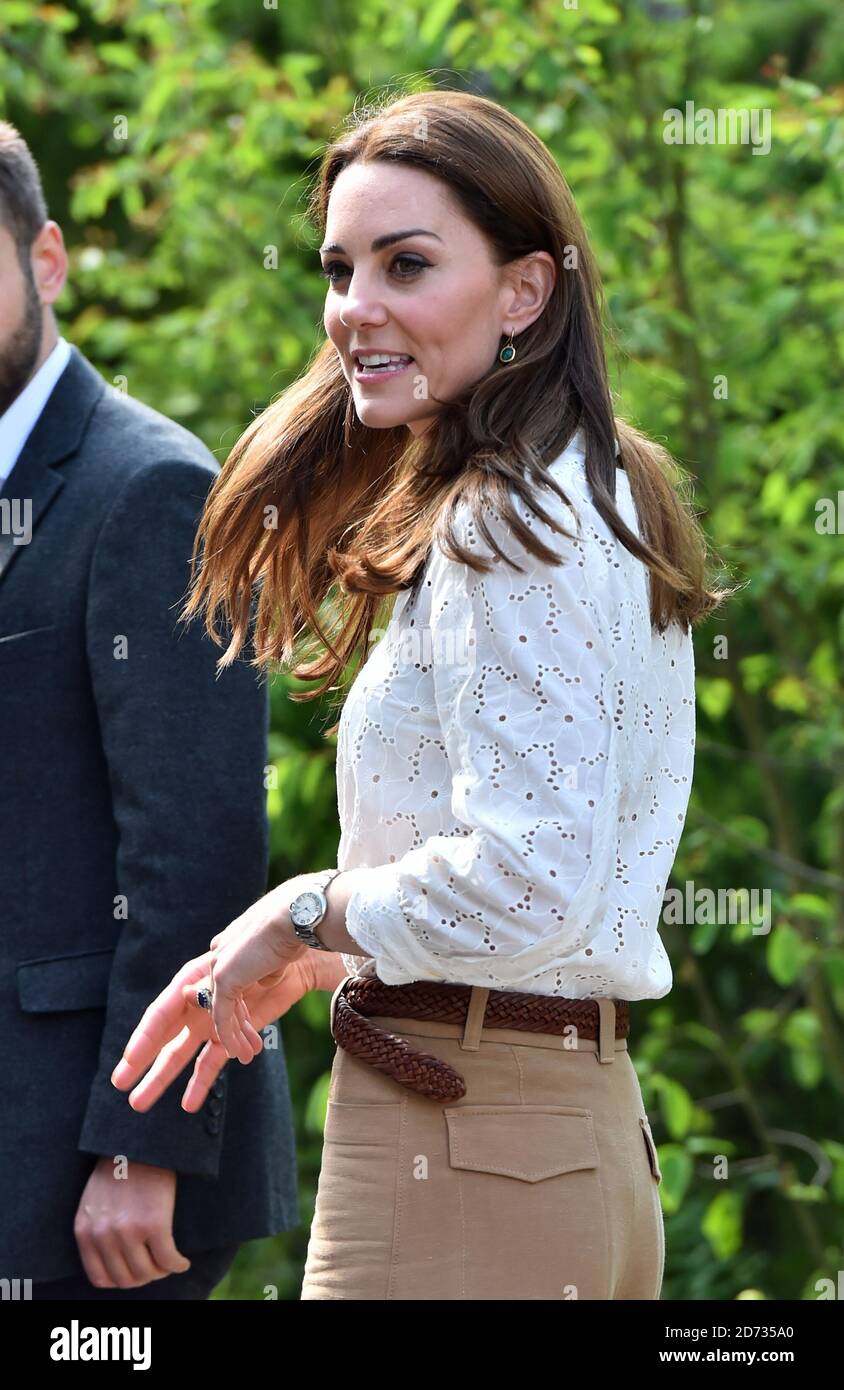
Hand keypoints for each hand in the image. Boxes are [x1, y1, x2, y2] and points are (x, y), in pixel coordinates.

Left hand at [74, 1157, 188, 1288]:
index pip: (100, 1278)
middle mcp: (103, 1235)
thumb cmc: (120, 1166)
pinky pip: (168, 1260)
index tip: (135, 1272)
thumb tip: (114, 1259)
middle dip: (144, 1277)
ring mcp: (128, 1231)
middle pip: (126, 1279)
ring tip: (170, 1261)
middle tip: (157, 1267)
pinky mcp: (154, 1224)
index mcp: (85, 1231)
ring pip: (147, 1273)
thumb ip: (98, 1229)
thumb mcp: (95, 1201)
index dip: (121, 1280)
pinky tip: (183, 1261)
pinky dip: (178, 1265)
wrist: (140, 1140)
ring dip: (161, 1272)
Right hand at [111, 948, 313, 1113]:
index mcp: (189, 982)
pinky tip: (188, 1103)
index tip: (127, 1063)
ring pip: (182, 1056)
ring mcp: (211, 1023)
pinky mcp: (230, 1037)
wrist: (293, 958)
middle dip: (142, 1063)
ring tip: (140, 1102)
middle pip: (163, 1039)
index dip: (143, 1040)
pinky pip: (213, 1062)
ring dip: (164, 1078)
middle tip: (120, 1086)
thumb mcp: (230, 966)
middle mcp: (194, 1006)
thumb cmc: (259, 952)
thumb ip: (209, 985)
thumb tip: (185, 995)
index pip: (160, 1015)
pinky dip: (203, 1081)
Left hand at [199, 876, 327, 1061]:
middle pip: (221, 997)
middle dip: (235, 1024)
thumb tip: (263, 981)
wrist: (299, 916)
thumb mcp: (279, 953)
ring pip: (221, 1009)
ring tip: (244, 1056)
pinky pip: (223, 1015)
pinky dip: (230, 1035)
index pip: (231, 981)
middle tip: (246, 1045)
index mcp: (234, 942)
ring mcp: (220, 963)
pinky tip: (239, 1052)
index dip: (240, 1007)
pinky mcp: (224, 977)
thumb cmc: (300, 928)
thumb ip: (267, 967)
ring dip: (233, 1036)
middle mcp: (221, 951)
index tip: (250, 1027)